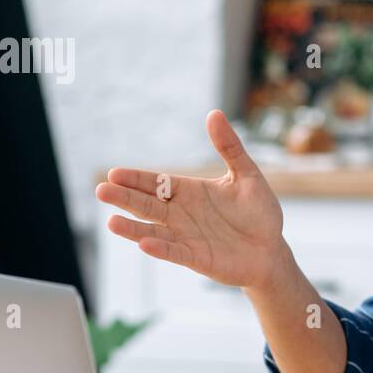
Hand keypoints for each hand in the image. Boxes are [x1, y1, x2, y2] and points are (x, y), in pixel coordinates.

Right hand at [95, 110, 287, 291]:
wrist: (271, 250)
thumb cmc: (258, 213)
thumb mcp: (246, 175)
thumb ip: (229, 147)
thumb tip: (214, 113)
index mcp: (189, 192)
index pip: (156, 183)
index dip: (136, 179)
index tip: (115, 173)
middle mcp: (181, 214)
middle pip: (147, 205)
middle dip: (125, 198)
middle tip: (101, 190)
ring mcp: (186, 237)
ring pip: (153, 231)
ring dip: (132, 227)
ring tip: (111, 223)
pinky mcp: (197, 258)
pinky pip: (175, 253)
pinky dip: (160, 249)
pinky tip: (144, 244)